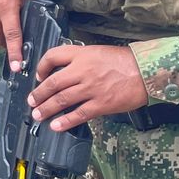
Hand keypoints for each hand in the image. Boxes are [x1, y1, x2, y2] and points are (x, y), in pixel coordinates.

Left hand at [30, 44, 148, 131]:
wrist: (147, 71)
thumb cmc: (125, 61)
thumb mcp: (99, 52)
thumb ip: (81, 60)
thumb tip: (65, 73)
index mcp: (82, 54)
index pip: (54, 56)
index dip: (42, 66)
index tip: (39, 76)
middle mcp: (83, 70)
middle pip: (53, 82)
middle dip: (39, 94)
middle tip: (31, 101)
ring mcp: (91, 88)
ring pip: (62, 99)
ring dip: (47, 109)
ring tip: (38, 115)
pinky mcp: (101, 104)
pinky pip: (79, 114)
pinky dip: (65, 121)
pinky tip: (56, 126)